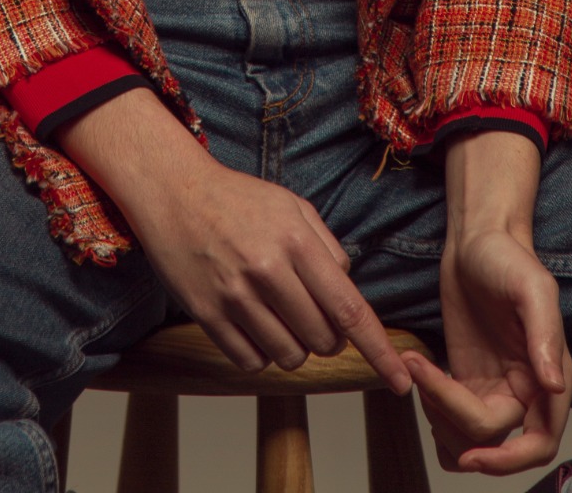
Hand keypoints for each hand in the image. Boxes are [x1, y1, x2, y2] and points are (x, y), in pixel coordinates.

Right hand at [58, 87, 412, 392]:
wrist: (173, 191)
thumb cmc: (238, 199)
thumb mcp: (292, 205)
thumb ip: (327, 248)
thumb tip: (347, 292)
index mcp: (296, 240)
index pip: (349, 309)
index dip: (378, 350)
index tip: (398, 379)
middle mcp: (267, 270)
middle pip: (322, 340)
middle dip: (328, 336)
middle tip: (311, 312)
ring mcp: (235, 295)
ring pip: (289, 356)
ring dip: (294, 346)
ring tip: (279, 313)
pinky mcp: (207, 314)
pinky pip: (251, 362)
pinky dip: (261, 353)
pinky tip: (253, 322)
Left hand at [403, 129, 571, 474]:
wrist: (476, 239)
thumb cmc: (508, 256)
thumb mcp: (531, 287)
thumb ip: (545, 335)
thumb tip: (554, 387)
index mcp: (551, 379)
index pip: (539, 444)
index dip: (508, 461)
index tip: (471, 454)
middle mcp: (527, 392)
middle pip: (493, 440)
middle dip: (453, 421)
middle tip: (423, 379)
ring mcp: (496, 390)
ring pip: (470, 440)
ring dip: (439, 420)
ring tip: (420, 370)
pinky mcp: (468, 381)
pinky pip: (452, 421)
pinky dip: (433, 413)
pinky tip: (421, 376)